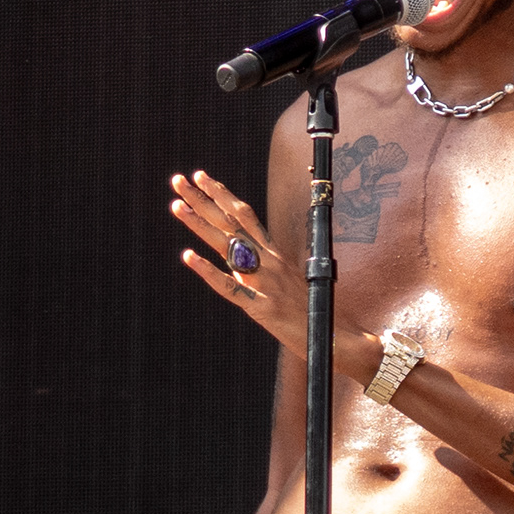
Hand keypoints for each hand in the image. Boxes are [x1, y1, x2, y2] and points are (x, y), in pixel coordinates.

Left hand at [172, 171, 307, 362]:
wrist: (335, 336)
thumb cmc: (314, 312)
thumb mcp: (289, 281)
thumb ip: (267, 269)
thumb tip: (245, 260)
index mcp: (274, 255)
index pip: (244, 215)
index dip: (221, 194)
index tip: (201, 177)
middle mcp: (269, 262)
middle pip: (231, 223)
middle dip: (203, 200)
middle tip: (179, 181)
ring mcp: (265, 282)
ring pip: (227, 246)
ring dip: (199, 224)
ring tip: (177, 205)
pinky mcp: (261, 307)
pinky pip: (230, 287)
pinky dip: (208, 271)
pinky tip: (188, 256)